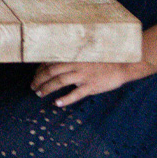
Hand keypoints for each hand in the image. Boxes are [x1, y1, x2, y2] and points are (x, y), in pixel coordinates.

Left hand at [30, 61, 145, 106]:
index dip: (40, 69)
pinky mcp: (91, 86)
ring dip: (47, 88)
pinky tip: (56, 103)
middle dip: (39, 79)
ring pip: (59, 82)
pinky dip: (64, 99)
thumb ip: (73, 57)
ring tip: (39, 93)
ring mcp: (83, 75)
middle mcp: (76, 64)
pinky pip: (75, 94)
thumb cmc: (104, 59)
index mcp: (74, 55)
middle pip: (51, 71)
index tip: (35, 74)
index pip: (51, 61)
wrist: (123, 64)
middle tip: (33, 86)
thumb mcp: (86, 54)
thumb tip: (56, 62)